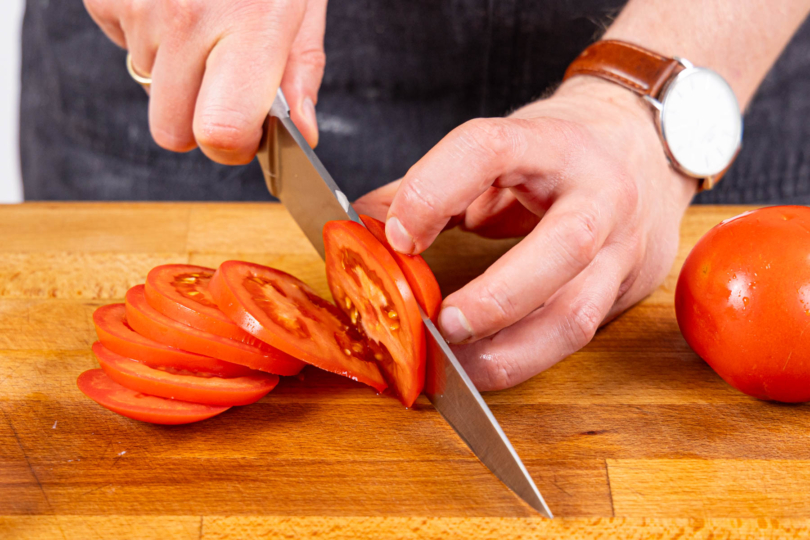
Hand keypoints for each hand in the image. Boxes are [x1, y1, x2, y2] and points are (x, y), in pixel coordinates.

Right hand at [84, 0, 326, 162]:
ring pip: (148, 88)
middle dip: (198, 120)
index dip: (231, 147)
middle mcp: (187, 20)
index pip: (219, 132)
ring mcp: (140, 6)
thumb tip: (301, 134)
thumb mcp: (302, 3)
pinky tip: (172, 2)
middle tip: (222, 83)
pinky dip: (148, 36)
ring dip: (175, 71)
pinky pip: (124, 46)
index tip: (245, 135)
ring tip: (202, 21)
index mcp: (250, 27)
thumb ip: (301, 72)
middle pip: (172, 132)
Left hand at [355, 77, 696, 390]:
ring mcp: (621, 245)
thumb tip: (363, 221)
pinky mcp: (625, 286)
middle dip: (497, 297)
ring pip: (577, 313)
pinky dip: (525, 360)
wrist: (646, 150)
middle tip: (440, 325)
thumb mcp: (501, 149)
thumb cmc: (559, 154)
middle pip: (565, 245)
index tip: (396, 235)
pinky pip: (577, 336)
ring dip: (510, 353)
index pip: (491, 150)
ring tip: (455, 371)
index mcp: (552, 142)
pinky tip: (484, 369)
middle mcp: (599, 192)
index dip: (436, 190)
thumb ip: (433, 182)